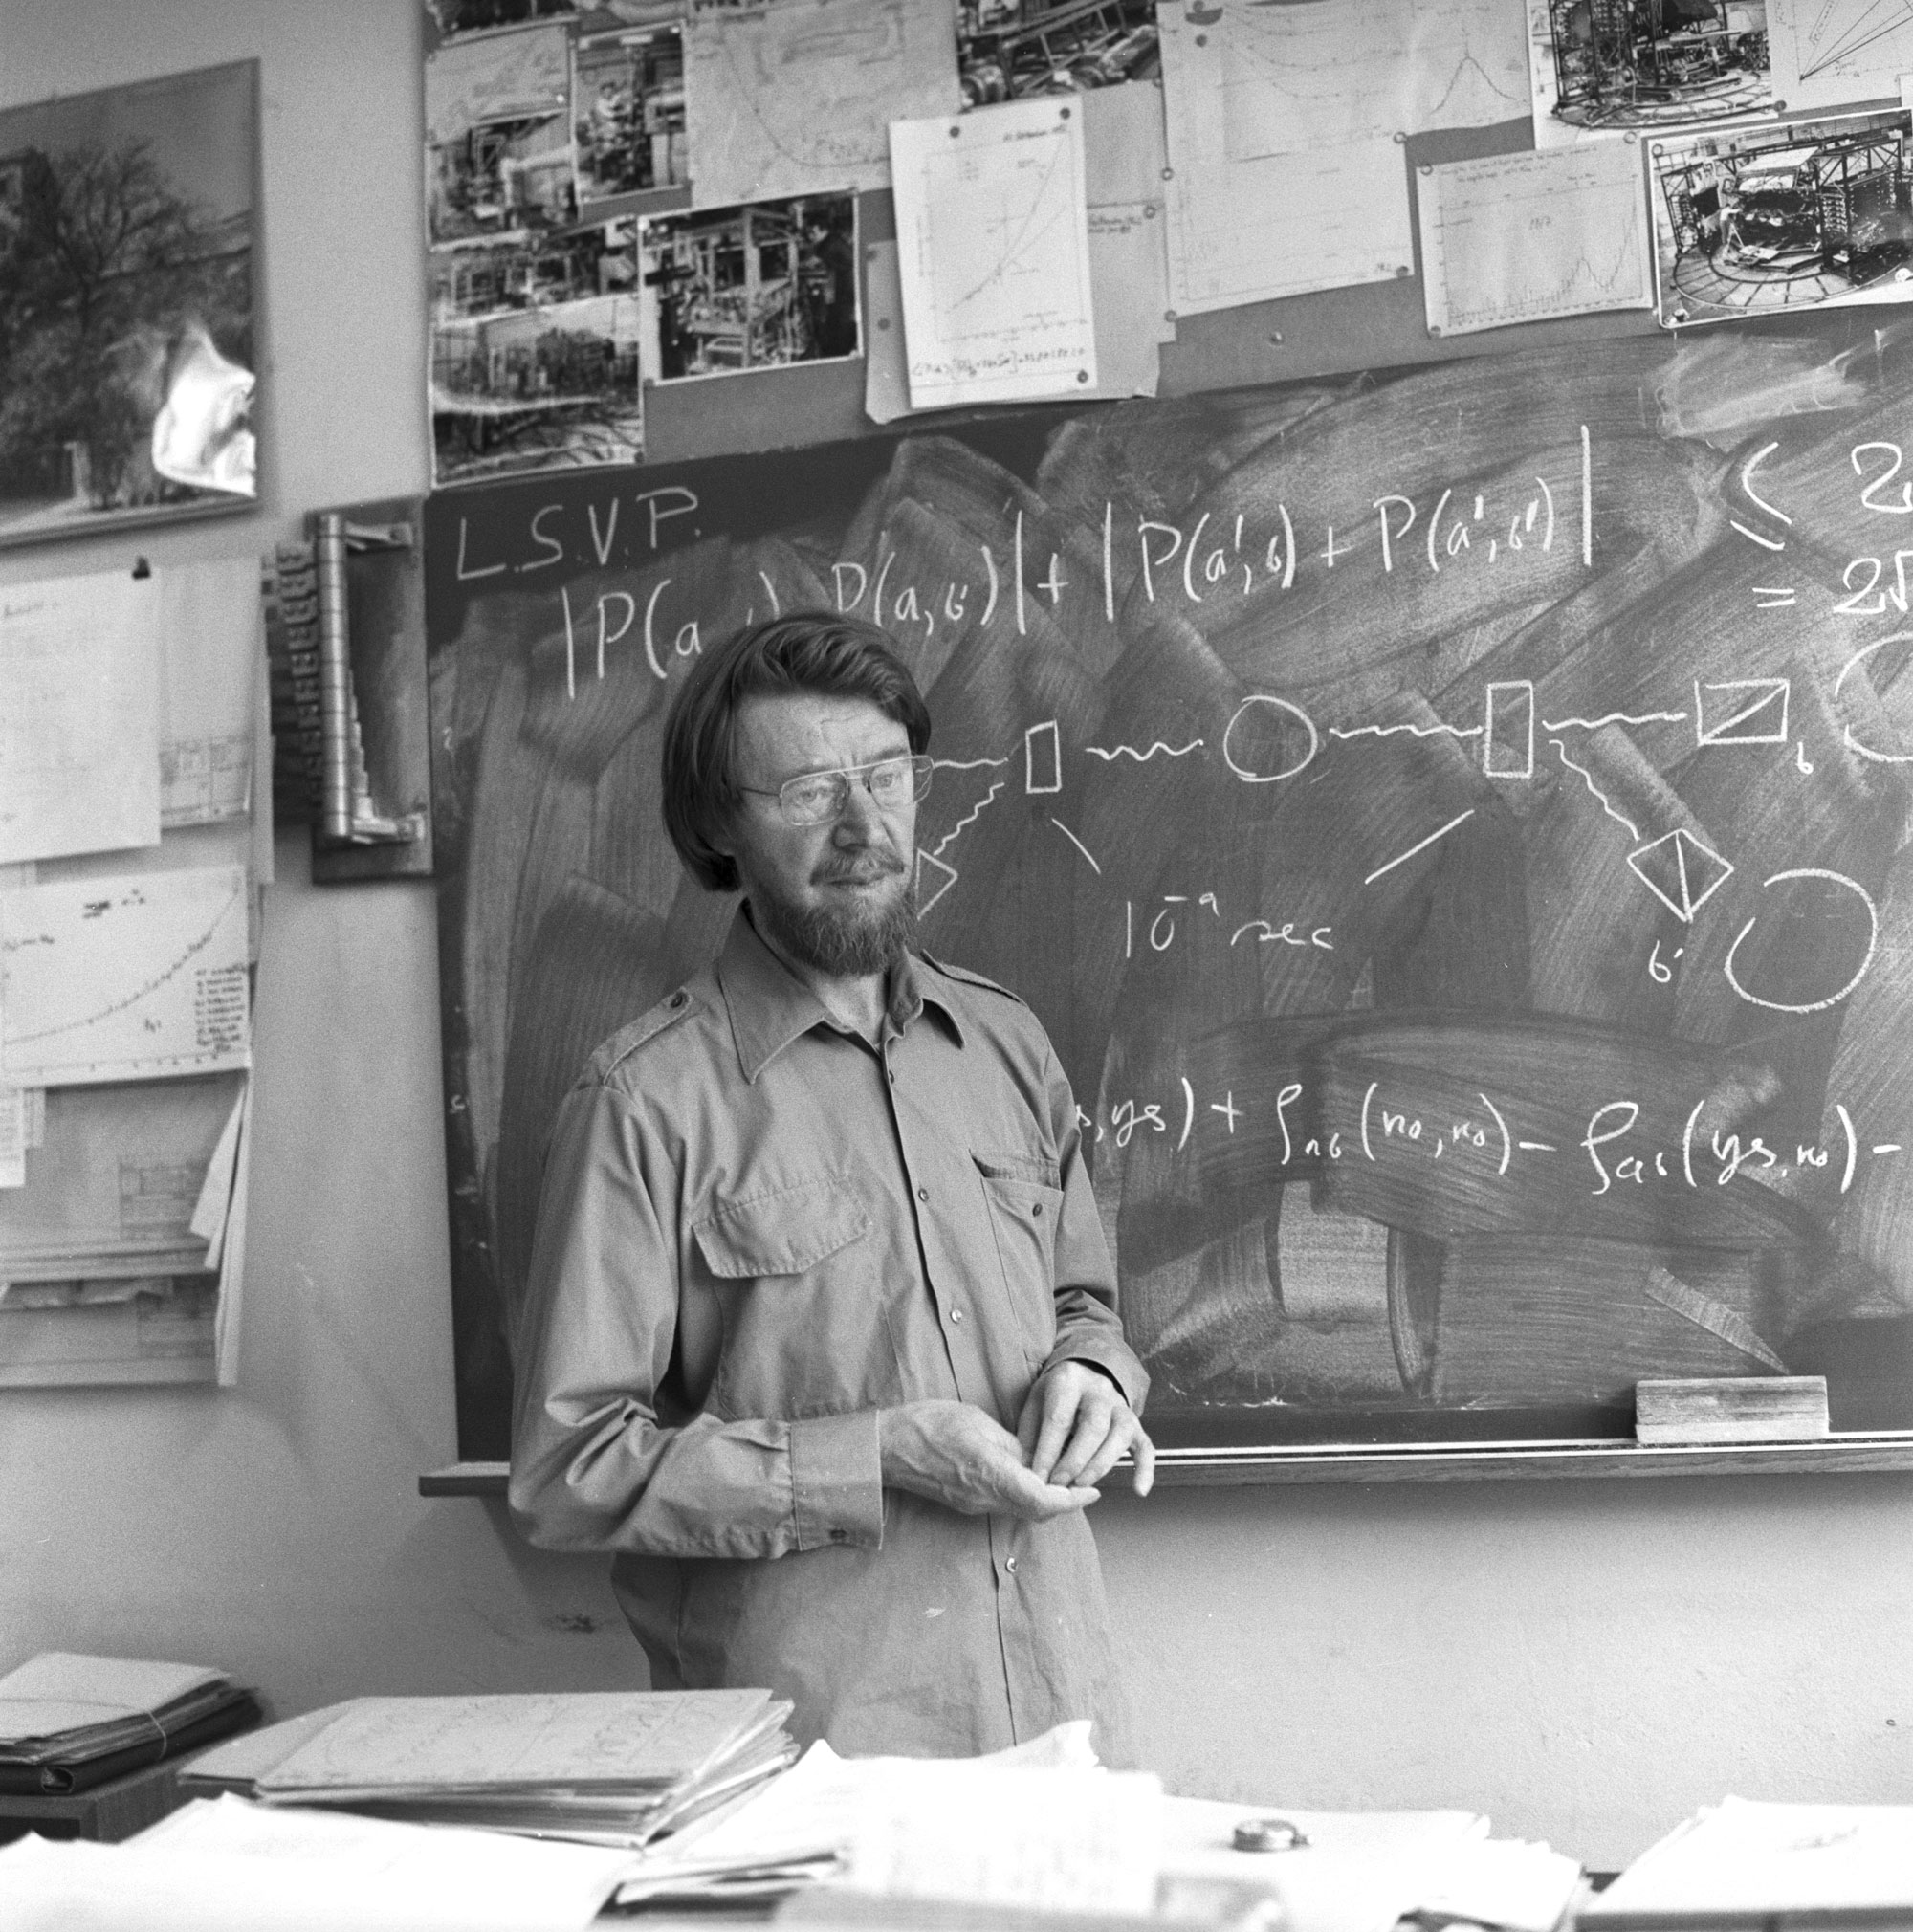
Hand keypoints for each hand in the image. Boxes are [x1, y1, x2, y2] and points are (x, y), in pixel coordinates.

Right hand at [878, 1400, 1096, 1520]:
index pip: (1042, 1500)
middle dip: (1065, 1502)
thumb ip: (1011, 1444)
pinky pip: (1003, 1506)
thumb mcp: (978, 1422)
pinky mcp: (964, 1503)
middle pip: (1036, 1512)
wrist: (888, 1447)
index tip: (1091, 1492)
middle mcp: (984, 1496)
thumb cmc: (929, 1424)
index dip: (1072, 1500)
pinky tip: (1029, 1478)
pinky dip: (1024, 1497)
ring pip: (1021, 1511)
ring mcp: (973, 1504)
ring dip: (1045, 1501)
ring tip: (1062, 1479)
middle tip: (1084, 1485)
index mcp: (990, 1472)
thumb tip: (1038, 1459)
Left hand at [1015, 1362, 1154, 1496]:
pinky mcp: (1136, 1424)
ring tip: (1081, 1485)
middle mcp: (1099, 1390)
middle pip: (1094, 1426)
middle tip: (1060, 1483)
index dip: (1048, 1450)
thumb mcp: (1035, 1402)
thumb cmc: (1056, 1395)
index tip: (1039, 1476)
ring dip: (1101, 1465)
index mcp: (1069, 1380)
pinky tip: (1139, 1490)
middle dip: (1076, 1460)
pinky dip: (1145, 1469)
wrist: (1085, 1375)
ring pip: (1121, 1434)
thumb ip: (1030, 1434)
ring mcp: (1121, 1406)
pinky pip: (1146, 1446)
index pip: (1059, 1418)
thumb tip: (1029, 1470)